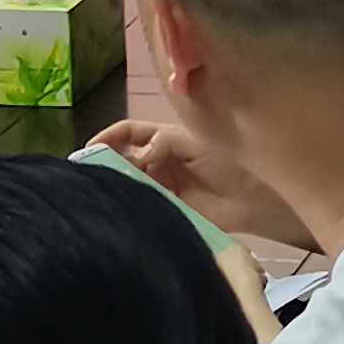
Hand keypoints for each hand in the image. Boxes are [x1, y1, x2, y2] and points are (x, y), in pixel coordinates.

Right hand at [89, 110, 308, 250]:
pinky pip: (142, 206)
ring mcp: (159, 187)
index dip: (109, 137)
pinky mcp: (165, 210)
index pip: (128, 132)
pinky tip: (121, 210)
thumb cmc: (227, 162)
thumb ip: (166, 143)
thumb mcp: (196, 144)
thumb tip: (140, 152)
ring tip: (103, 193)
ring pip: (130, 183)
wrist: (252, 198)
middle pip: (124, 159)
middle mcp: (156, 162)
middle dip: (108, 164)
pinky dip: (131, 207)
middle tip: (95, 175)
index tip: (92, 147)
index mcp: (163, 140)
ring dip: (117, 186)